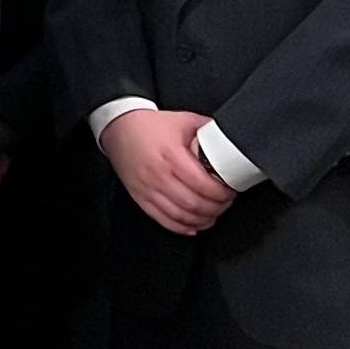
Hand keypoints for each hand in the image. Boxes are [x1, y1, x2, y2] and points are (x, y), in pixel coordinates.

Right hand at [100, 108, 234, 235]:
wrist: (119, 129)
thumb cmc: (150, 126)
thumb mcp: (184, 120)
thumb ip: (208, 131)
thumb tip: (229, 139)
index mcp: (171, 155)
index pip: (202, 185)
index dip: (221, 193)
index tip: (230, 191)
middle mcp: (158, 174)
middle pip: (193, 203)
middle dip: (216, 208)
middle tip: (225, 203)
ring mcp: (148, 188)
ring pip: (180, 215)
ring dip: (201, 219)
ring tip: (213, 214)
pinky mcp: (140, 197)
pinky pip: (162, 219)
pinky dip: (181, 227)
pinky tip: (193, 225)